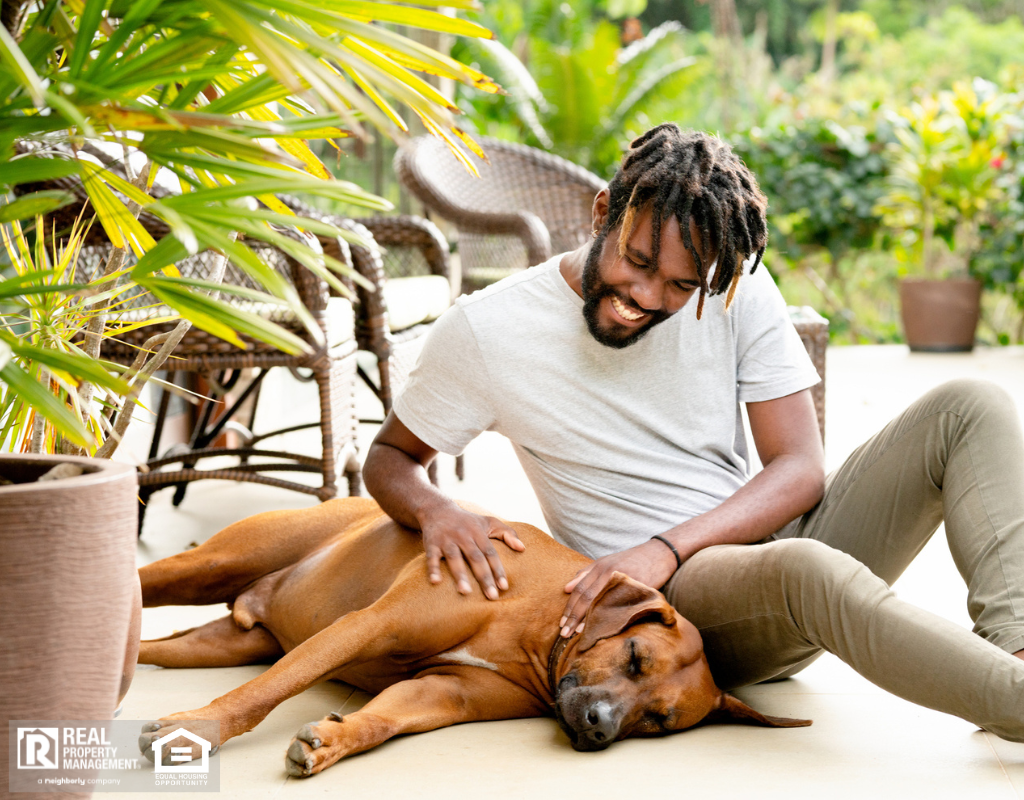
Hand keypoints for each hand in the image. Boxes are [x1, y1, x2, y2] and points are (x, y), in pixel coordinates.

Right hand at [420, 505, 524, 599]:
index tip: (504, 586)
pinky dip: (432, 569)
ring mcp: (447, 539)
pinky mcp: (431, 543)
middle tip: (492, 596)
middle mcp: (463, 535)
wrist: (437, 509)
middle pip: (475, 558)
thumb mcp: (489, 522)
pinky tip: (435, 582)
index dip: (498, 569)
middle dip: (484, 577)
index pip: (490, 553)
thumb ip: (508, 533)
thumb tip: (523, 549)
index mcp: (479, 532)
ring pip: (454, 557)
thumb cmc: (468, 521)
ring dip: (460, 575)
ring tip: (466, 593)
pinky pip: (431, 557)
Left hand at [560, 539, 677, 637]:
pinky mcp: (637, 586)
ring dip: (587, 619)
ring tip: (577, 634)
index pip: (579, 589)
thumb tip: (566, 589)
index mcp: (599, 566)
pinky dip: (609, 617)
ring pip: (600, 600)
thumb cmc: (632, 560)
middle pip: (586, 597)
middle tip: (564, 633)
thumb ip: (586, 574)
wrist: (660, 553)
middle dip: (574, 616)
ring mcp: (622, 579)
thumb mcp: (607, 562)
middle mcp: (608, 571)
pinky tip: (603, 627)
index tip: (562, 623)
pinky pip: (620, 604)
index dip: (569, 608)